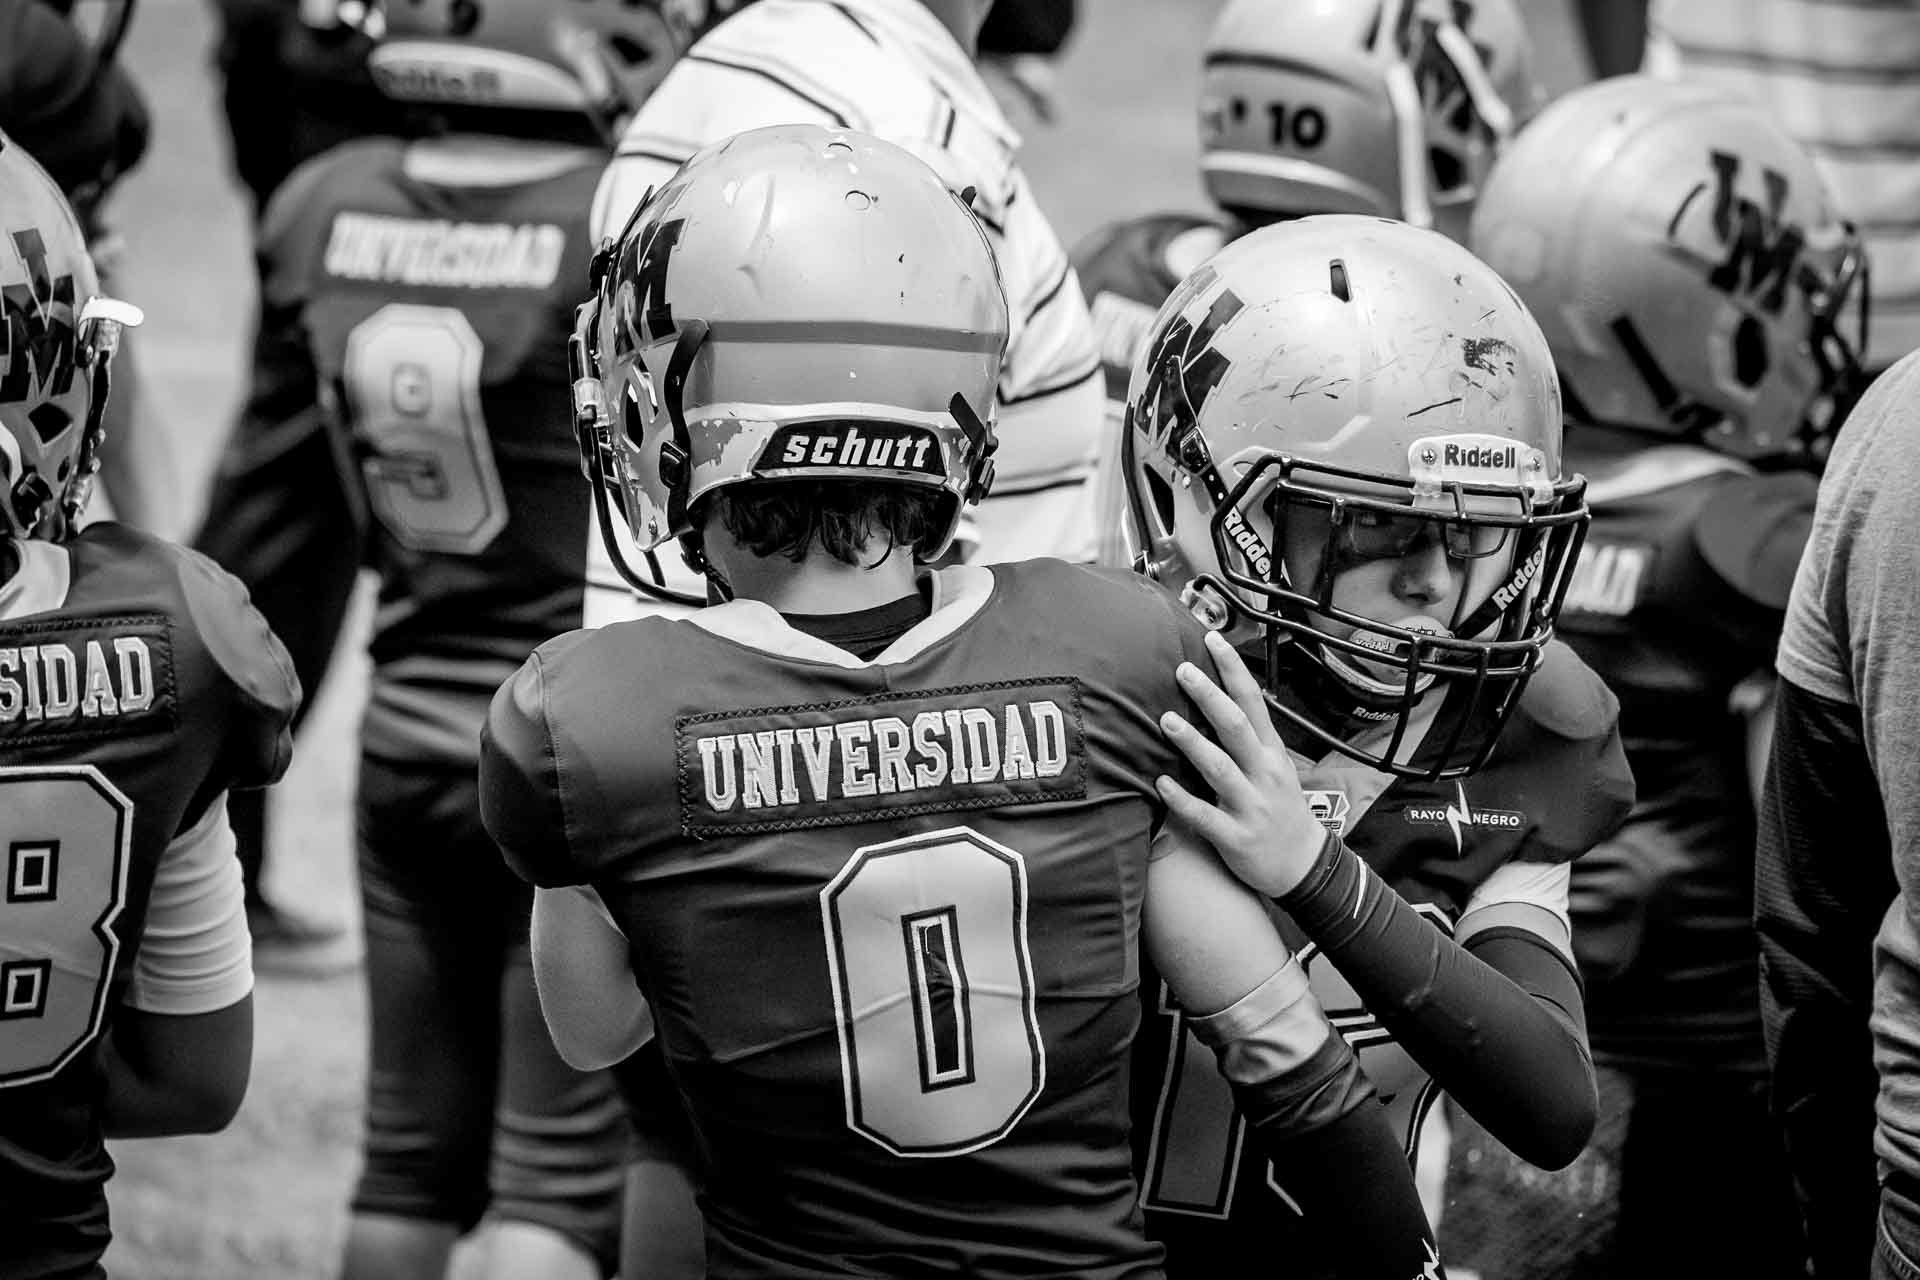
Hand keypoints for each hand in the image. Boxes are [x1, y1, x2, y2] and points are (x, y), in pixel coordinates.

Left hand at [1155, 631, 1328, 898]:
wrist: (1303, 864)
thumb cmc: (1281, 808)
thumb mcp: (1274, 765)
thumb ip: (1248, 735)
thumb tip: (1216, 696)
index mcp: (1271, 752)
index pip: (1253, 701)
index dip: (1233, 669)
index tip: (1213, 639)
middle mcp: (1263, 773)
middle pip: (1236, 727)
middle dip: (1210, 697)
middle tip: (1183, 670)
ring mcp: (1251, 805)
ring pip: (1220, 769)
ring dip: (1193, 743)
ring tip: (1166, 720)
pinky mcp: (1236, 837)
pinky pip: (1205, 816)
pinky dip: (1183, 799)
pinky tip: (1160, 783)